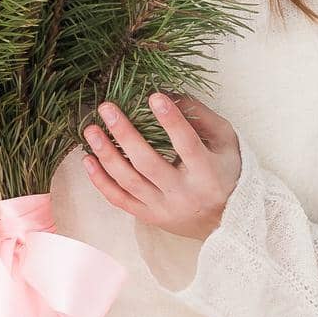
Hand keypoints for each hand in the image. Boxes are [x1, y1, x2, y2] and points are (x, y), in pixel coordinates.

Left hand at [81, 91, 241, 240]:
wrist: (228, 222)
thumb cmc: (226, 173)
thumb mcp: (225, 142)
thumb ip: (202, 117)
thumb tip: (171, 94)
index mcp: (208, 174)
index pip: (187, 144)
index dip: (171, 121)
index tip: (155, 96)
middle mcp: (184, 194)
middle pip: (148, 163)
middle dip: (125, 134)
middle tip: (107, 108)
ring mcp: (164, 208)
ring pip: (129, 182)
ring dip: (106, 155)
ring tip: (91, 131)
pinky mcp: (149, 217)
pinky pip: (120, 200)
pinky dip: (101, 181)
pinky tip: (88, 160)